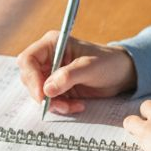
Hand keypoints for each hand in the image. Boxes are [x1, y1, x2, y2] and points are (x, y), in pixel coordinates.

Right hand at [16, 31, 136, 114]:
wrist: (122, 74)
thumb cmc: (108, 62)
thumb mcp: (90, 67)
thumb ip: (68, 76)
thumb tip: (46, 89)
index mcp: (52, 44)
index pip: (28, 59)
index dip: (31, 78)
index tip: (42, 95)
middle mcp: (48, 58)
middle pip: (29, 78)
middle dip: (42, 94)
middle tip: (60, 104)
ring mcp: (52, 74)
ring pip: (39, 93)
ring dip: (54, 103)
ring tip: (74, 105)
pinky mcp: (58, 88)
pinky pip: (50, 101)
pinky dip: (61, 106)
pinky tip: (78, 105)